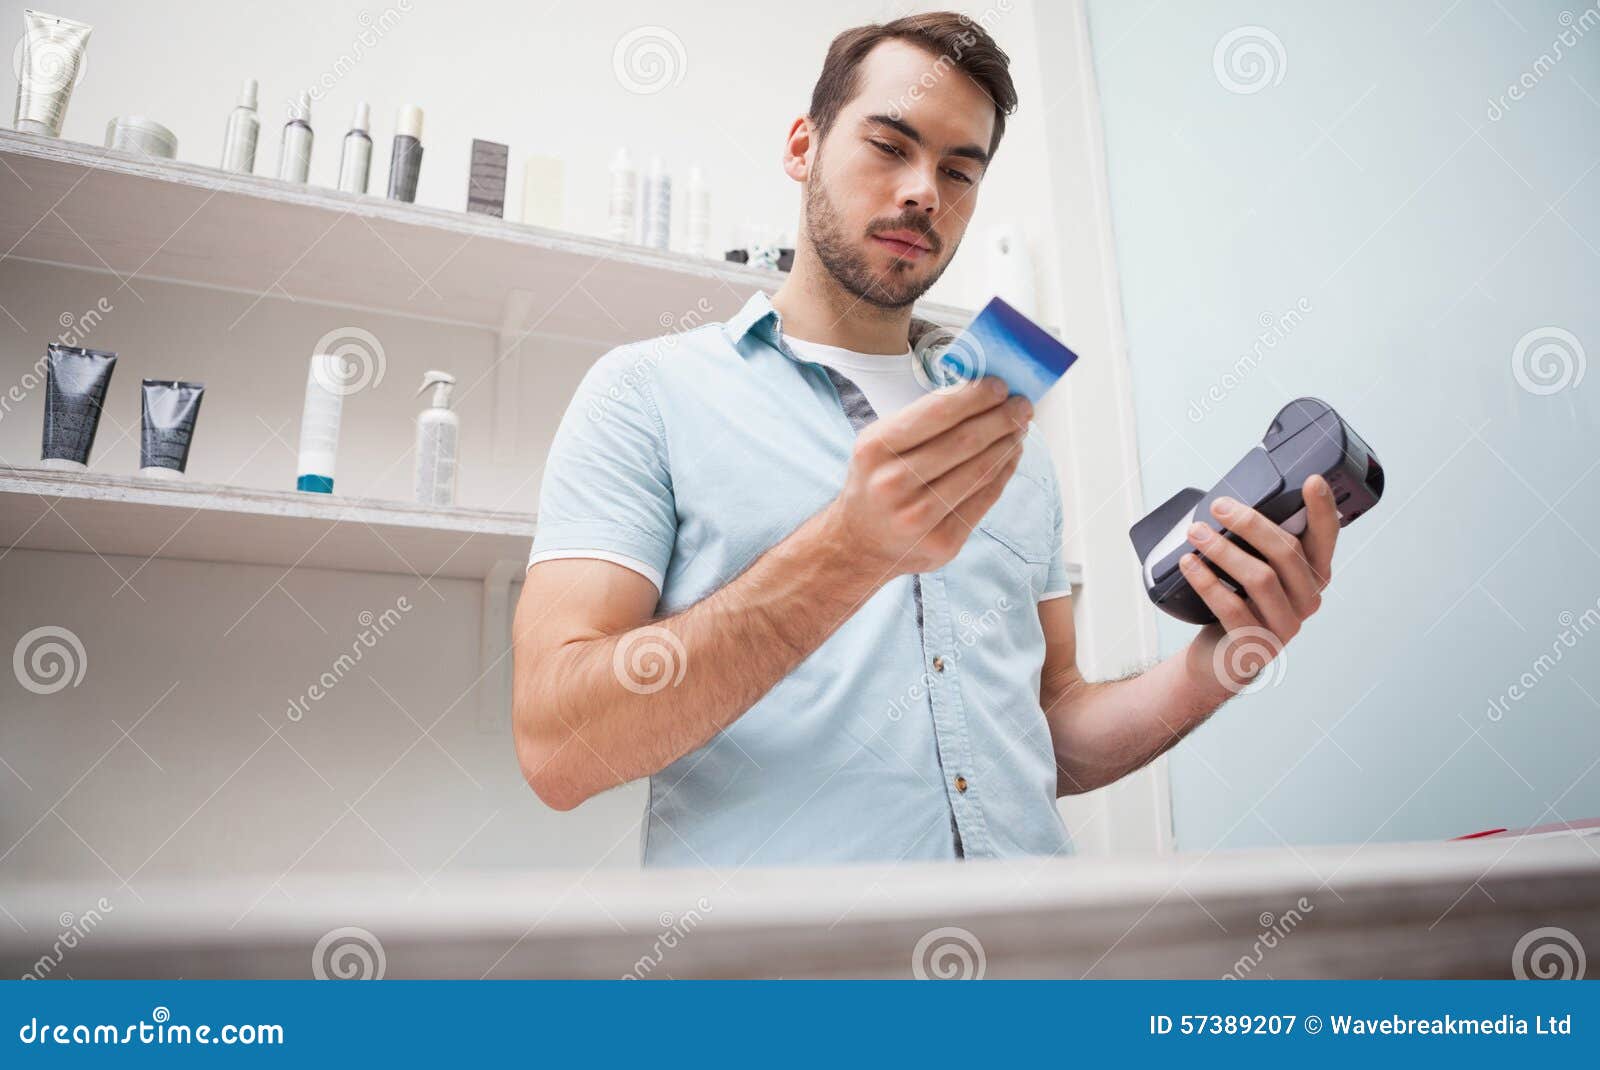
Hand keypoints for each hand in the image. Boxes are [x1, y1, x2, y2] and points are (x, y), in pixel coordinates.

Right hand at [822, 375, 1031, 578]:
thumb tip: (980, 393)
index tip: (999, 385)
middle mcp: (893, 483)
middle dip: (1002, 418)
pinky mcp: (943, 542)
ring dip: (1008, 444)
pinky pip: (985, 499)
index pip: (937, 412)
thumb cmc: (878, 481)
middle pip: (965, 441)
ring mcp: (918, 517)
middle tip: (1022, 404)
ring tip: (1020, 428)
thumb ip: (921, 421)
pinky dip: (1004, 472)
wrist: (861, 542)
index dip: (975, 396)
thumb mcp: (880, 444)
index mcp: (876, 448)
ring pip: (980, 471)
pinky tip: (1010, 455)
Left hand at [1181, 473, 1339, 695]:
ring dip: (1224, 550)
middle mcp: (1307, 600)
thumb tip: (1229, 503)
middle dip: (1251, 524)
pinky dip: (1208, 582)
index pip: (1326, 538)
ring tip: (1195, 532)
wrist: (1219, 657)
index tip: (1312, 480)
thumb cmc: (1237, 602)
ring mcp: (1285, 626)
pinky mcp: (1256, 645)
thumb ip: (1254, 543)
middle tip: (1218, 506)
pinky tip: (1189, 564)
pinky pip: (1232, 607)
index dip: (1322, 510)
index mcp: (1313, 575)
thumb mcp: (1252, 570)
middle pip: (1287, 553)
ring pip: (1261, 578)